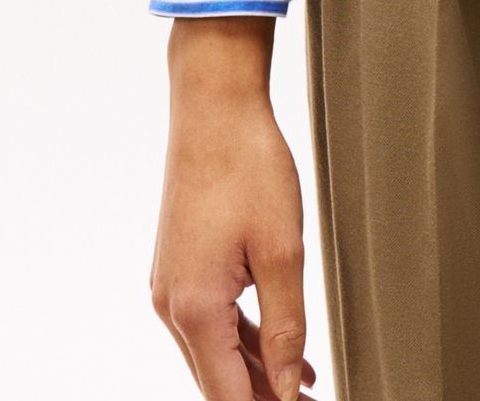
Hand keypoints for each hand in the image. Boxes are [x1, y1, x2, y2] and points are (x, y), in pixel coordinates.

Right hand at [151, 27, 317, 400]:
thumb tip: (288, 388)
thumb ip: (287, 325)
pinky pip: (215, 320)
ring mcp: (173, 286)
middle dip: (263, 398)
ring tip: (306, 391)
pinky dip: (248, 340)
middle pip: (218, 379)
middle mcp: (173, 305)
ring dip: (259, 374)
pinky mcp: (183, 267)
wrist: (214, 107)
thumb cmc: (247, 166)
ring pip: (217, 351)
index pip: (226, 395)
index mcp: (194, 308)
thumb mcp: (281, 250)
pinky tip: (284, 350)